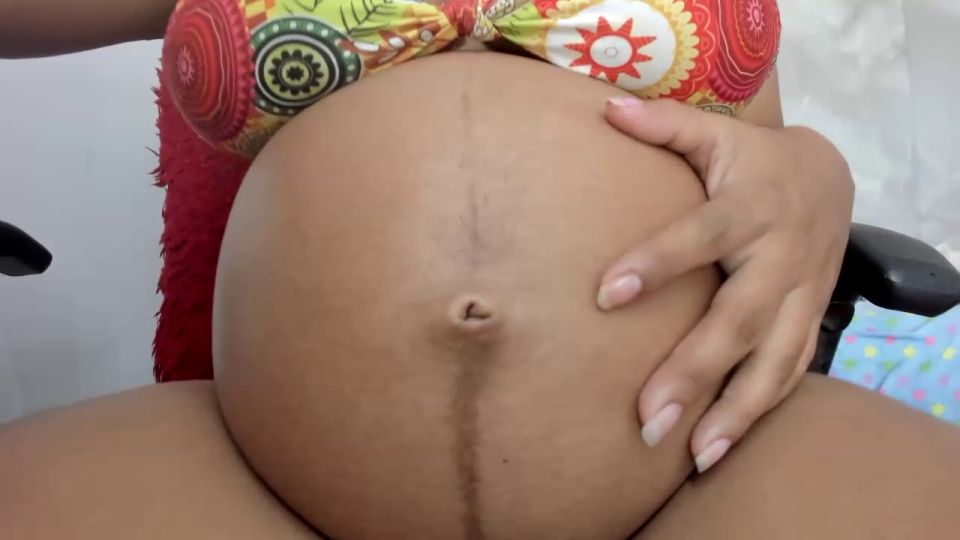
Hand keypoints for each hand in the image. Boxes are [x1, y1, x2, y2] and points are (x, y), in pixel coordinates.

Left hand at [598, 98, 853, 472]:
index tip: (605, 295)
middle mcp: (781, 257)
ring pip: (774, 360)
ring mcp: (802, 295)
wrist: (831, 178)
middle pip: (740, 319)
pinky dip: (758, 413)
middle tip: (647, 416)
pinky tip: (719, 448)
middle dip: (695, 370)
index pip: (700, 237)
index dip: (657, 263)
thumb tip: (606, 107)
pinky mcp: (810, 321)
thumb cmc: (755, 161)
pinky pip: (789, 373)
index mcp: (751, 206)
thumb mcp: (718, 135)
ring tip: (693, 454)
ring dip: (734, 411)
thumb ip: (665, 125)